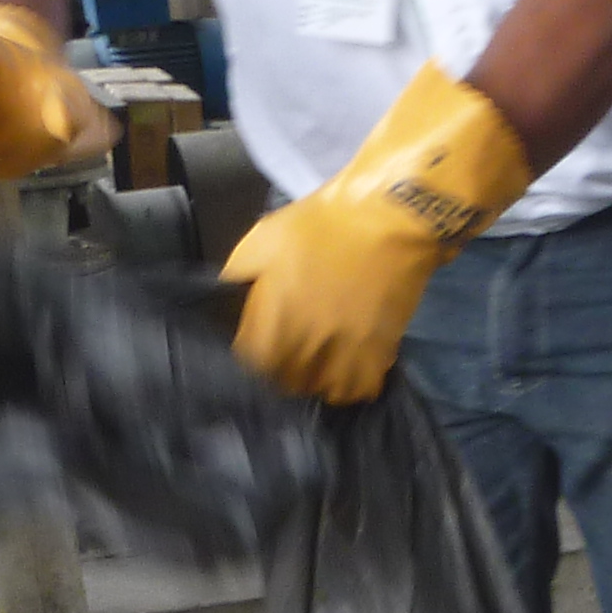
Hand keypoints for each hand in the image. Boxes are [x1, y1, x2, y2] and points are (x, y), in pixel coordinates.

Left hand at [223, 63, 531, 404]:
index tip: (257, 343)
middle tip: (287, 347)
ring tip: (317, 356)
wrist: (388, 221)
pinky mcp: (377, 360)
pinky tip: (345, 360)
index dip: (249, 357)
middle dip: (281, 369)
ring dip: (315, 378)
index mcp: (271, 324)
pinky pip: (355, 391)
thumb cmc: (320, 226)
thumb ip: (236, 282)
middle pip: (283, 385)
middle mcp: (306, 352)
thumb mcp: (260, 241)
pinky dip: (348, 381)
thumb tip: (224, 308)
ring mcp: (344, 360)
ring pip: (319, 391)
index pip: (248, 368)